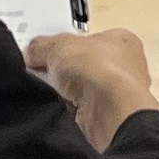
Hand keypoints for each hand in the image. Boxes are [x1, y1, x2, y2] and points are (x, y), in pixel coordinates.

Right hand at [25, 26, 156, 151]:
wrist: (110, 113)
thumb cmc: (97, 69)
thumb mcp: (57, 45)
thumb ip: (41, 46)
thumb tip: (31, 52)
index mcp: (122, 41)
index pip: (89, 39)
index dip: (66, 44)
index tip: (46, 51)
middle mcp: (127, 68)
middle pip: (85, 66)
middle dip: (63, 71)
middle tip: (44, 71)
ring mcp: (121, 96)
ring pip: (82, 91)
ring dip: (65, 92)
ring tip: (53, 90)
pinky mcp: (111, 119)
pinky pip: (82, 112)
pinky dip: (70, 110)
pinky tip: (64, 107)